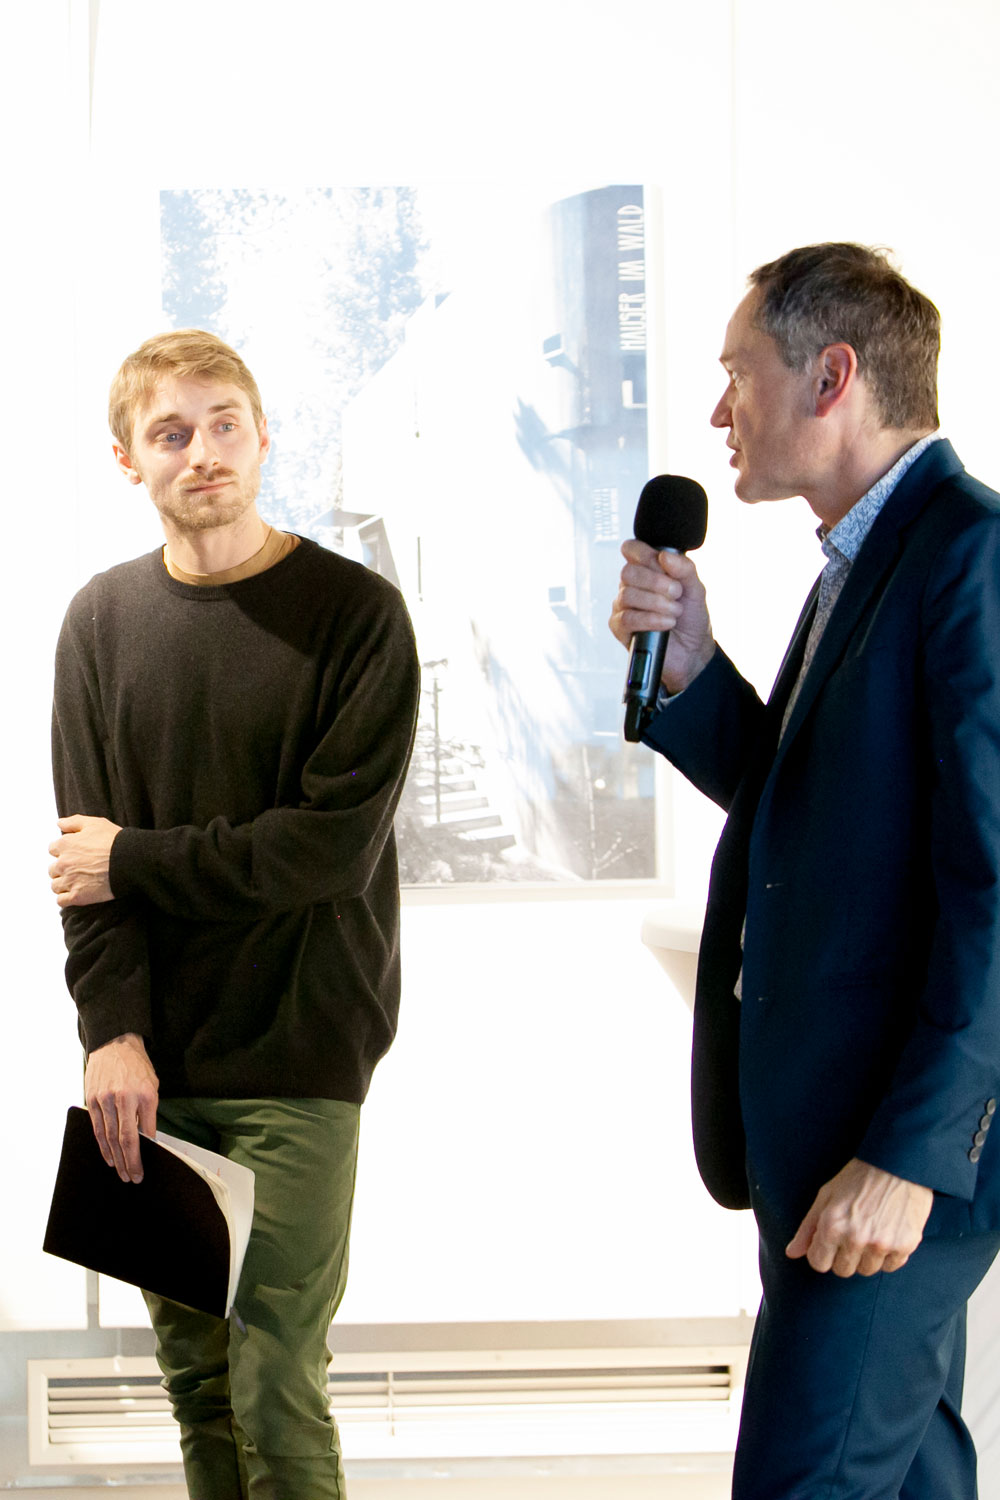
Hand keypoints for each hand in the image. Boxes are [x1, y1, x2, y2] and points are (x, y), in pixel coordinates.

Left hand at [48, 815, 120, 905]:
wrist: (130, 861)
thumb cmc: (114, 841)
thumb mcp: (95, 823)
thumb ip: (74, 822)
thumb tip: (59, 823)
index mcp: (65, 844)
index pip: (53, 849)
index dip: (64, 851)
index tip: (76, 854)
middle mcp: (63, 863)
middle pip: (53, 869)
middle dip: (63, 869)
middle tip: (79, 869)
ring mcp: (69, 881)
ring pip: (55, 885)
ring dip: (64, 884)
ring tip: (79, 882)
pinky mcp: (77, 896)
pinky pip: (61, 901)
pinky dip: (66, 898)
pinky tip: (77, 893)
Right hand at [84, 1034, 158, 1182]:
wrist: (114, 1044)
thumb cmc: (137, 1067)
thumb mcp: (152, 1086)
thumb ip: (149, 1112)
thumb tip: (148, 1139)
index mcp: (143, 1095)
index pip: (144, 1132)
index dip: (144, 1154)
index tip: (145, 1169)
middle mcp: (123, 1098)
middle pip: (125, 1139)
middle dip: (129, 1163)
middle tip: (133, 1178)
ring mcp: (105, 1100)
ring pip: (109, 1138)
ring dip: (116, 1159)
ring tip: (122, 1174)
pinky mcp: (92, 1101)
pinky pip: (97, 1129)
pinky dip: (103, 1146)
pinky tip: (108, 1158)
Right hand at [609, 542, 715, 693]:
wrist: (693, 651)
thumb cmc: (691, 618)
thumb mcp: (696, 588)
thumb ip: (684, 568)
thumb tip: (664, 556)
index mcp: (646, 570)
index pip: (631, 549)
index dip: (645, 554)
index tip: (663, 566)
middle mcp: (630, 586)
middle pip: (628, 572)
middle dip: (657, 582)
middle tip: (676, 594)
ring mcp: (622, 607)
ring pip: (627, 595)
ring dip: (657, 603)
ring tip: (675, 612)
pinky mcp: (619, 628)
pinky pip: (628, 618)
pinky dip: (651, 619)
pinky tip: (666, 623)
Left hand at [786, 1158, 932, 1276]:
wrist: (897, 1164)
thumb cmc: (858, 1178)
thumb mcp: (826, 1196)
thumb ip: (807, 1228)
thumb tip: (792, 1253)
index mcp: (832, 1226)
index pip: (819, 1263)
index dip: (822, 1252)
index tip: (830, 1241)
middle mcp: (856, 1238)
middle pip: (843, 1270)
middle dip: (844, 1256)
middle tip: (852, 1232)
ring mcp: (882, 1244)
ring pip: (867, 1270)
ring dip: (867, 1256)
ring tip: (871, 1229)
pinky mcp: (905, 1245)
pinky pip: (891, 1266)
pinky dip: (889, 1255)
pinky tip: (888, 1232)